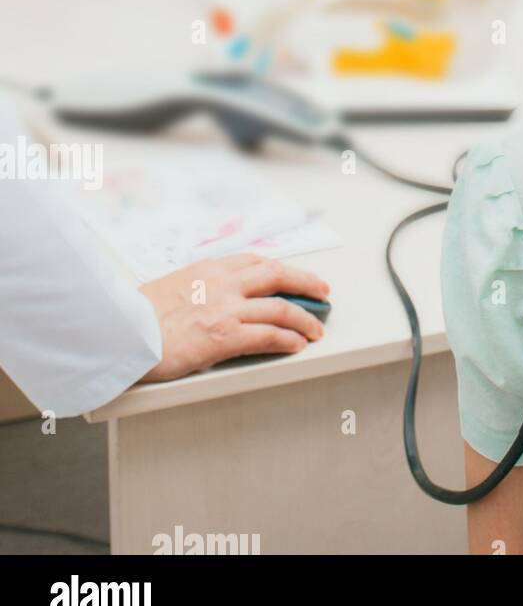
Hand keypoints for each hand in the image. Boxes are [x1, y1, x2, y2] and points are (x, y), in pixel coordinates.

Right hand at [138, 254, 330, 382]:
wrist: (117, 334)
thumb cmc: (134, 317)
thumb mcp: (169, 287)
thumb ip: (196, 287)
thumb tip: (208, 298)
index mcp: (208, 269)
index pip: (255, 261)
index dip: (280, 268)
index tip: (293, 274)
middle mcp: (222, 283)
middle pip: (277, 275)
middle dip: (306, 282)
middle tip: (322, 291)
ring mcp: (226, 308)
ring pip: (281, 307)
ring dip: (305, 318)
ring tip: (316, 328)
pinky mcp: (225, 336)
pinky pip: (269, 335)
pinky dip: (289, 339)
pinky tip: (298, 344)